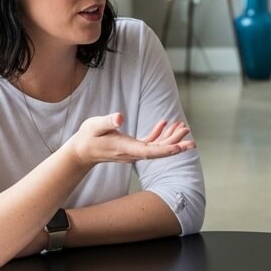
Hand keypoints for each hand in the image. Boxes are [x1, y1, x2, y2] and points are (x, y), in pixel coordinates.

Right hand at [65, 113, 195, 167]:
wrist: (82, 151)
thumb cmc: (87, 137)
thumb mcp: (94, 126)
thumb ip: (107, 122)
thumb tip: (120, 117)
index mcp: (126, 148)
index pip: (150, 151)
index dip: (166, 149)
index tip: (180, 147)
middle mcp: (133, 153)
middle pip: (158, 151)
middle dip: (175, 144)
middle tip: (189, 135)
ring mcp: (134, 151)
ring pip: (157, 147)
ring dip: (171, 139)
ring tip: (183, 128)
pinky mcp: (133, 148)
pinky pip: (150, 143)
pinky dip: (160, 135)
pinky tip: (165, 124)